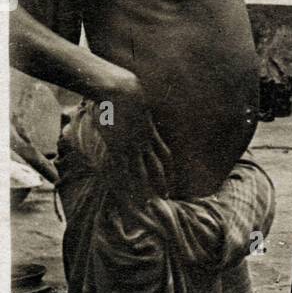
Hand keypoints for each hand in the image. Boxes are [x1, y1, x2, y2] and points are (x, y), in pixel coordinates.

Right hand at [97, 74, 171, 201]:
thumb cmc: (124, 89)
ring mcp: (133, 145)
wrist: (120, 89)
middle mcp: (145, 141)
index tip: (171, 175)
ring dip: (147, 187)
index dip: (169, 165)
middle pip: (159, 165)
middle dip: (163, 180)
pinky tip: (128, 194)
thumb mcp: (136, 99)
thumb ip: (136, 106)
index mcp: (151, 131)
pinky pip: (124, 168)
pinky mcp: (119, 146)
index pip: (164, 152)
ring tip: (150, 203)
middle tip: (168, 195)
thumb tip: (133, 100)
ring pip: (143, 171)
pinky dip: (126, 182)